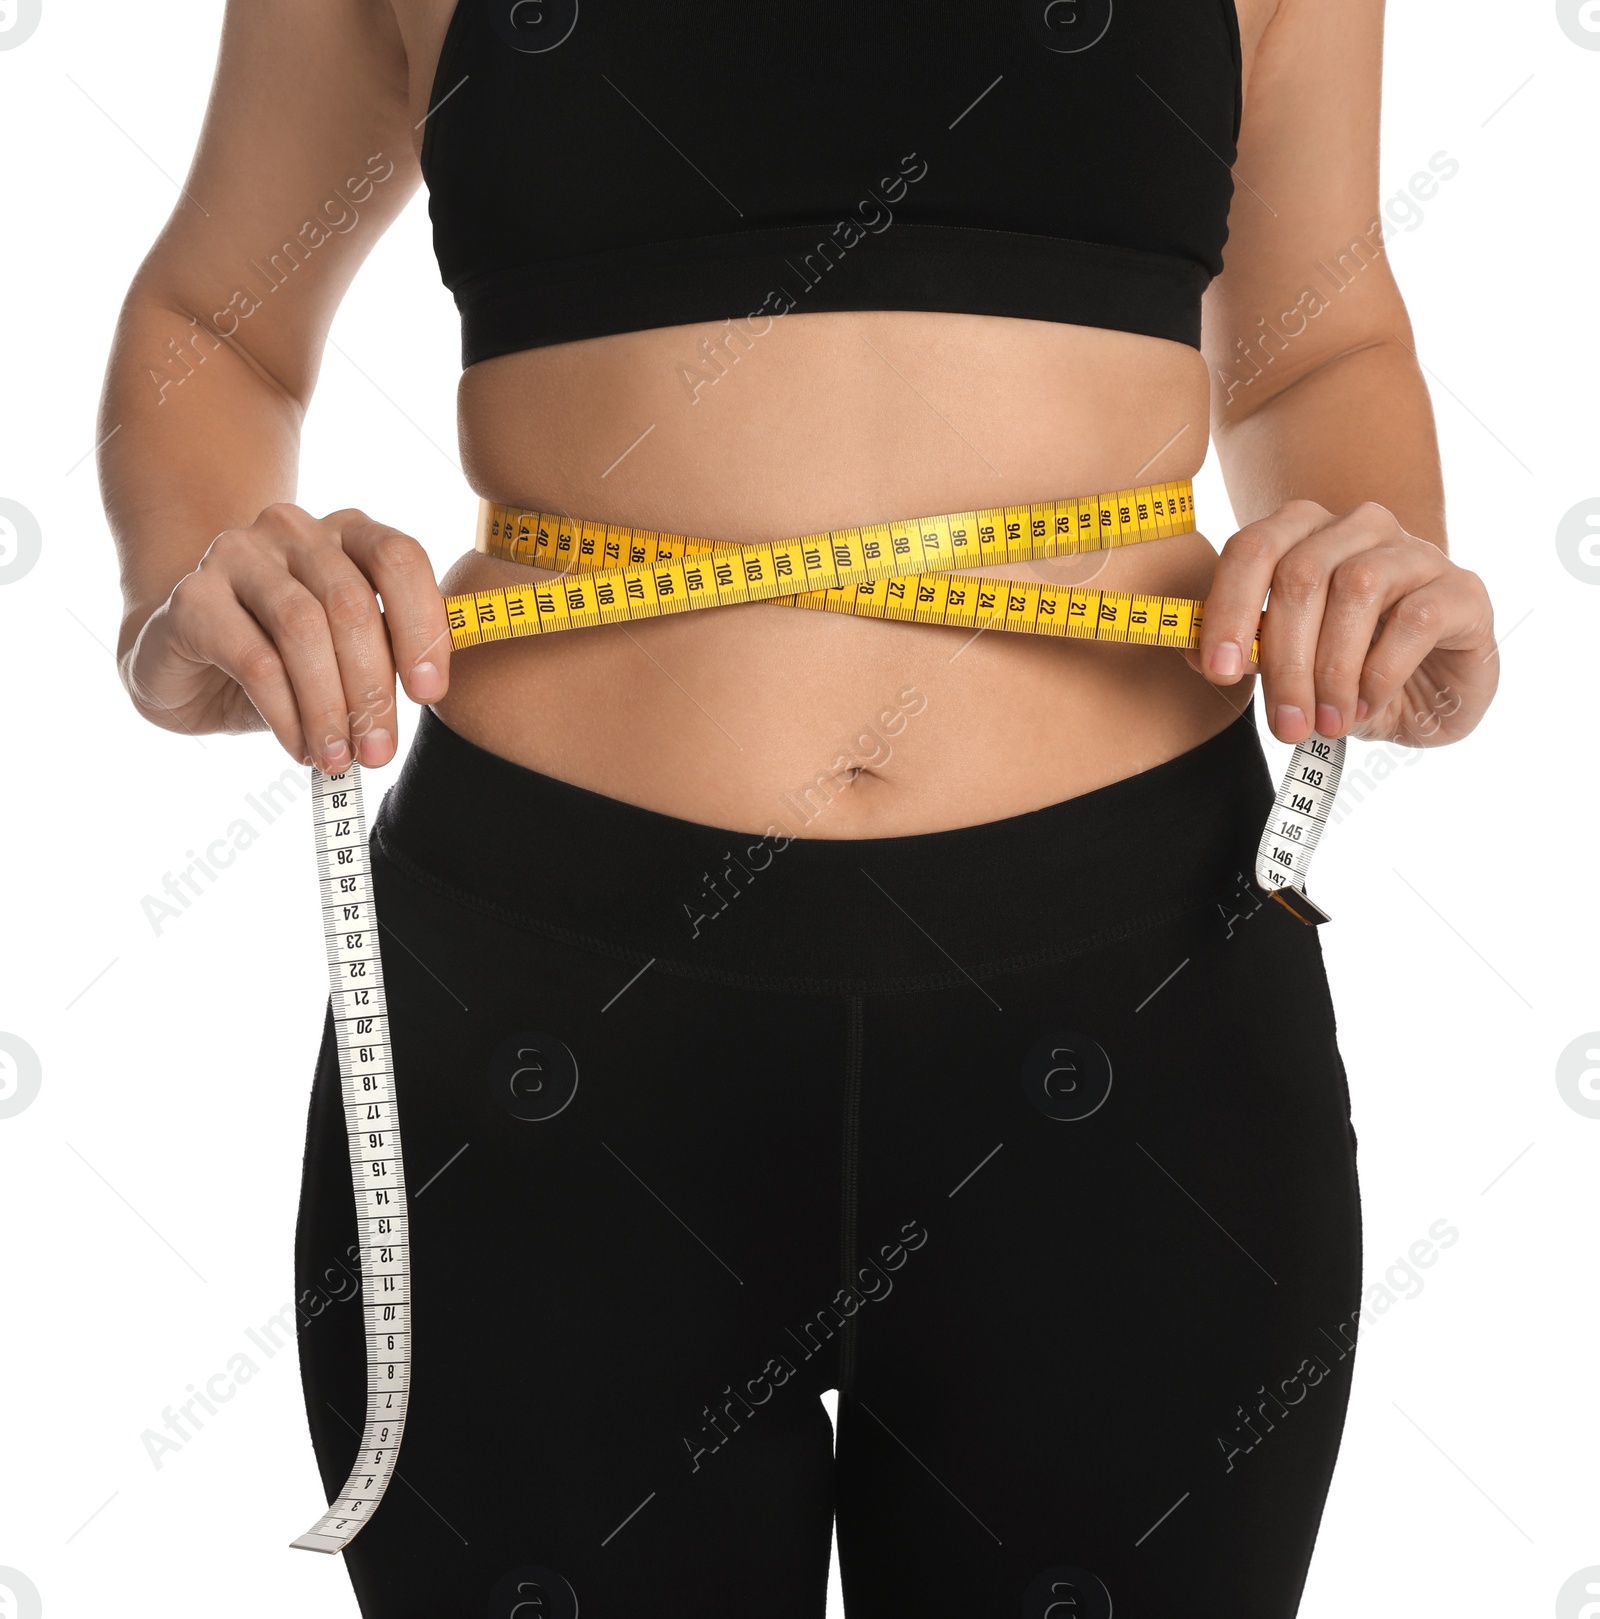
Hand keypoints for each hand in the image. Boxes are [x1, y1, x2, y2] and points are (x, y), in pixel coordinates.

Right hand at [120, 504, 450, 770]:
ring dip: (329, 706)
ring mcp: (236, 556)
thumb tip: (431, 688)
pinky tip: (298, 746)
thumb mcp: (349, 653)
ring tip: (338, 758)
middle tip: (379, 751)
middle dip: (372, 687)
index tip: (429, 693)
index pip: (399, 559)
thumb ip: (391, 653)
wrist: (188, 666)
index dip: (422, 626)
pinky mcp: (193, 598)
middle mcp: (292, 530)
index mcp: (347, 533)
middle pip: (350, 602)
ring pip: (302, 628)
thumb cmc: (285, 659)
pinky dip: (285, 714)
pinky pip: (253, 660)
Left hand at [1186, 499, 1496, 747]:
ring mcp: (1415, 552)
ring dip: (1333, 669)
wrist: (1433, 693)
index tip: (1219, 670)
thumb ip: (1247, 649)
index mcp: (1305, 532)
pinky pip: (1413, 617)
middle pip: (1301, 574)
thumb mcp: (1290, 664)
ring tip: (1328, 722)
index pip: (1253, 548)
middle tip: (1284, 724)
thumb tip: (1190, 651)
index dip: (1228, 608)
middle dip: (1285, 660)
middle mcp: (1360, 527)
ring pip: (1355, 588)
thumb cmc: (1351, 670)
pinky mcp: (1462, 589)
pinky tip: (1368, 704)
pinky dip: (1381, 671)